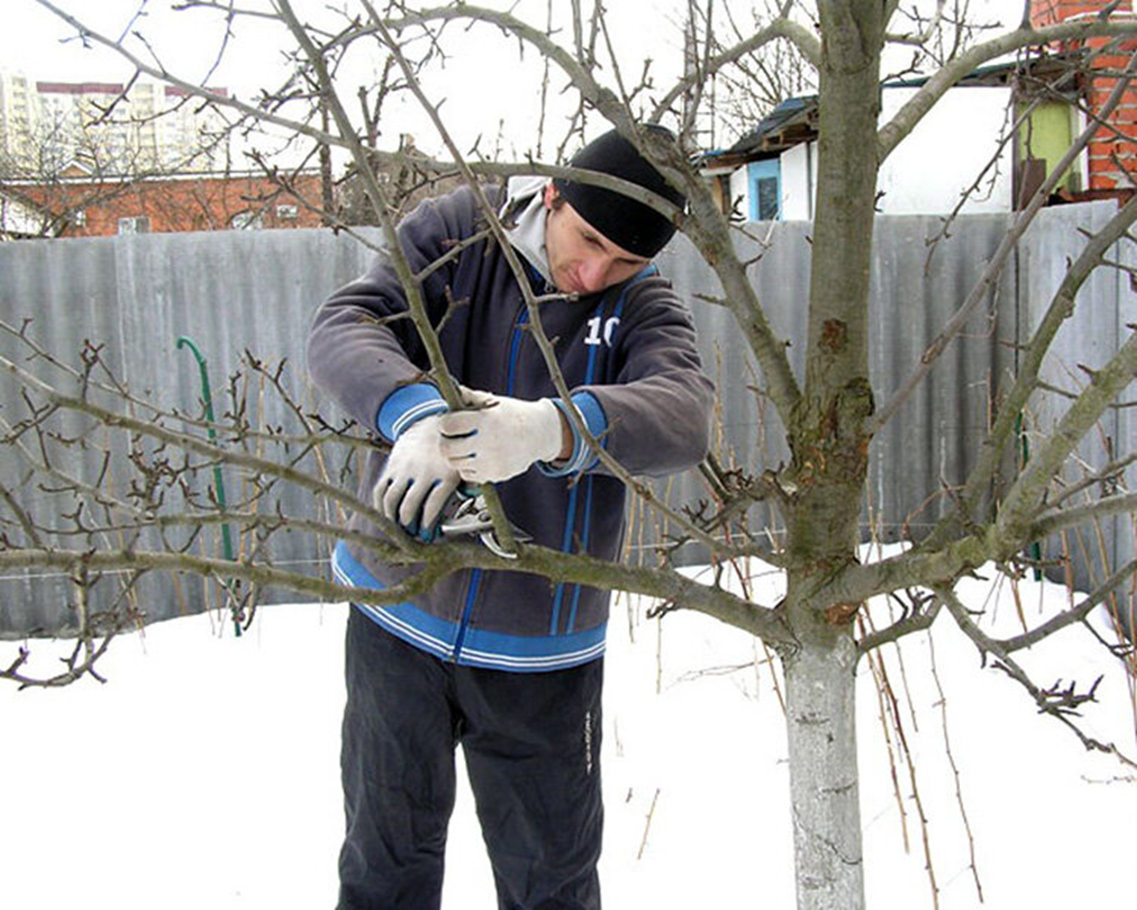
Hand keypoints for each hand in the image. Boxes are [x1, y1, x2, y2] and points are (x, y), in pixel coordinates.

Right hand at [373, 413, 459, 536]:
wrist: (430, 422)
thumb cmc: (450, 451)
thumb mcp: (463, 466)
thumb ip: (468, 486)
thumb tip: (470, 504)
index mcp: (444, 475)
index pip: (432, 507)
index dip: (428, 527)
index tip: (428, 537)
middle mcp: (423, 473)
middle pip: (409, 508)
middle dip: (409, 528)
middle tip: (412, 536)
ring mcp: (405, 470)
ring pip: (392, 501)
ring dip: (392, 520)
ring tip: (398, 528)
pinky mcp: (392, 466)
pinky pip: (380, 490)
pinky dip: (379, 506)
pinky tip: (385, 515)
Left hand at [439, 389, 566, 483]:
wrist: (540, 434)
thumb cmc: (513, 415)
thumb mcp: (494, 402)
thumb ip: (470, 397)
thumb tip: (450, 390)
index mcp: (486, 420)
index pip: (448, 425)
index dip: (445, 423)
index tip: (448, 422)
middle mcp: (488, 442)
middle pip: (446, 448)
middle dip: (446, 441)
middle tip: (451, 437)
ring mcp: (491, 461)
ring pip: (454, 463)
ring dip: (456, 454)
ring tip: (465, 446)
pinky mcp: (494, 475)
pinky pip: (467, 474)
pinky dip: (467, 467)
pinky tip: (476, 456)